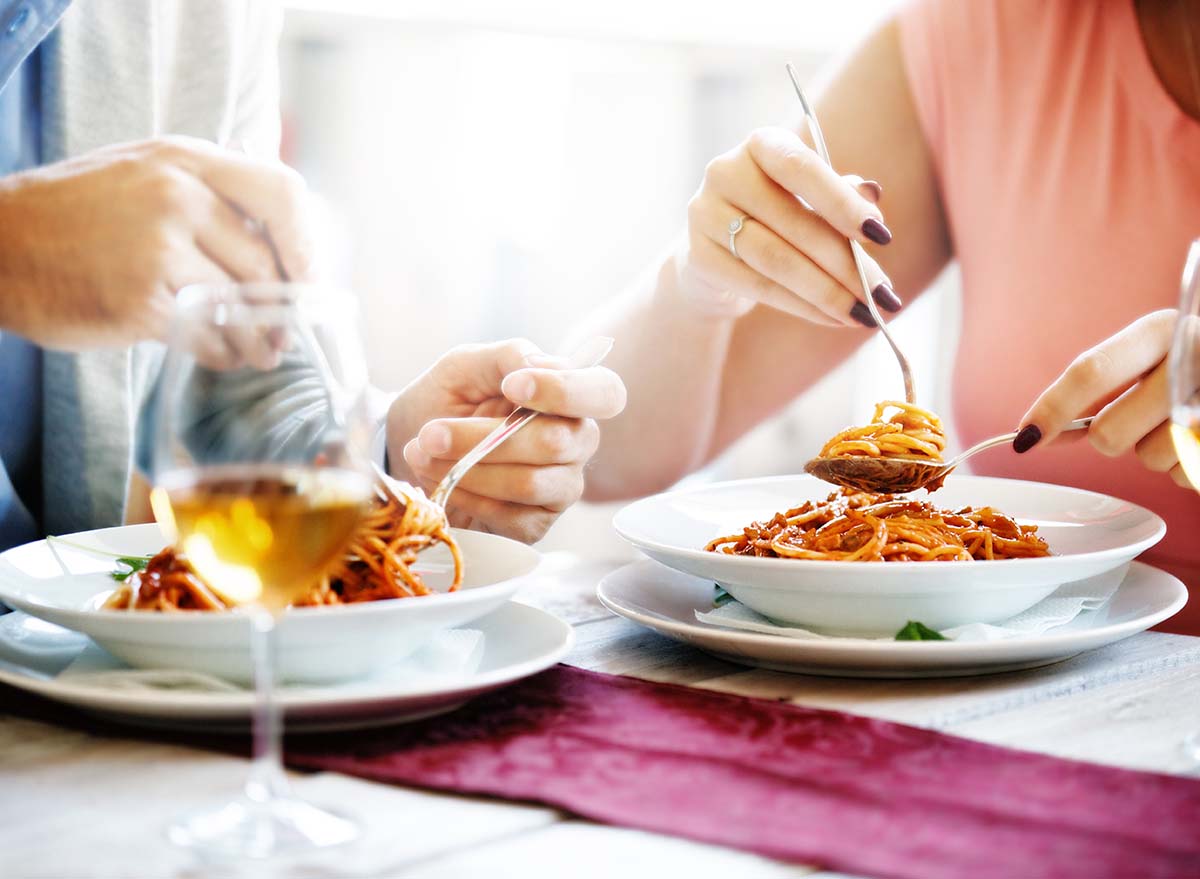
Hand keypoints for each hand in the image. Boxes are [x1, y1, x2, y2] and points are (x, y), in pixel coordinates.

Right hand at [0, 136, 311, 353]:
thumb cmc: (76, 215)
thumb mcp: (142, 174)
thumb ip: (207, 193)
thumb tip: (282, 236)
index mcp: (184, 161)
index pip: (282, 191)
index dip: (306, 241)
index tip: (309, 275)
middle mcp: (176, 198)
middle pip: (265, 262)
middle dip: (284, 308)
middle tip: (286, 333)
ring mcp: (158, 249)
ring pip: (241, 305)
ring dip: (257, 340)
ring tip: (260, 354)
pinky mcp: (140, 301)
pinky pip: (207, 335)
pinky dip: (222, 354)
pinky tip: (221, 357)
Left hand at [386, 339, 626, 542]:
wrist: (409, 446)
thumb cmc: (446, 400)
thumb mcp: (466, 366)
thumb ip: (507, 357)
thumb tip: (541, 364)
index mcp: (570, 398)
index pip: (605, 393)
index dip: (564, 391)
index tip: (513, 386)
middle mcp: (576, 443)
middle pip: (556, 442)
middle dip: (483, 438)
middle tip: (431, 433)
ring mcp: (561, 487)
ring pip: (529, 483)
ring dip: (467, 469)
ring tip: (423, 455)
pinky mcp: (536, 524)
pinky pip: (511, 518)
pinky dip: (468, 498)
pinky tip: (443, 484)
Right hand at [676, 125, 900, 325]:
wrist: (718, 250)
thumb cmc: (778, 216)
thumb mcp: (810, 198)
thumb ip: (841, 194)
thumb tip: (874, 196)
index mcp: (761, 144)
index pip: (801, 168)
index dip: (841, 202)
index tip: (881, 235)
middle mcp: (725, 171)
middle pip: (794, 223)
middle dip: (846, 264)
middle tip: (883, 294)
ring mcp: (705, 214)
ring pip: (776, 260)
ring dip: (826, 292)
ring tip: (863, 312)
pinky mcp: (699, 257)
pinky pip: (759, 286)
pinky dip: (802, 306)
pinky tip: (832, 318)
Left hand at [1014, 309, 1191, 487]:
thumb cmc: (1192, 360)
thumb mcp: (1153, 351)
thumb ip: (1102, 383)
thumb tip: (1036, 432)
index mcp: (1163, 329)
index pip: (1092, 371)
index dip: (1052, 409)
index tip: (1024, 438)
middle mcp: (1193, 358)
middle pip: (1110, 432)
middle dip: (1110, 437)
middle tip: (1141, 416)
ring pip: (1150, 458)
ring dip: (1157, 450)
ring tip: (1186, 420)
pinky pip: (1185, 475)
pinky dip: (1188, 465)